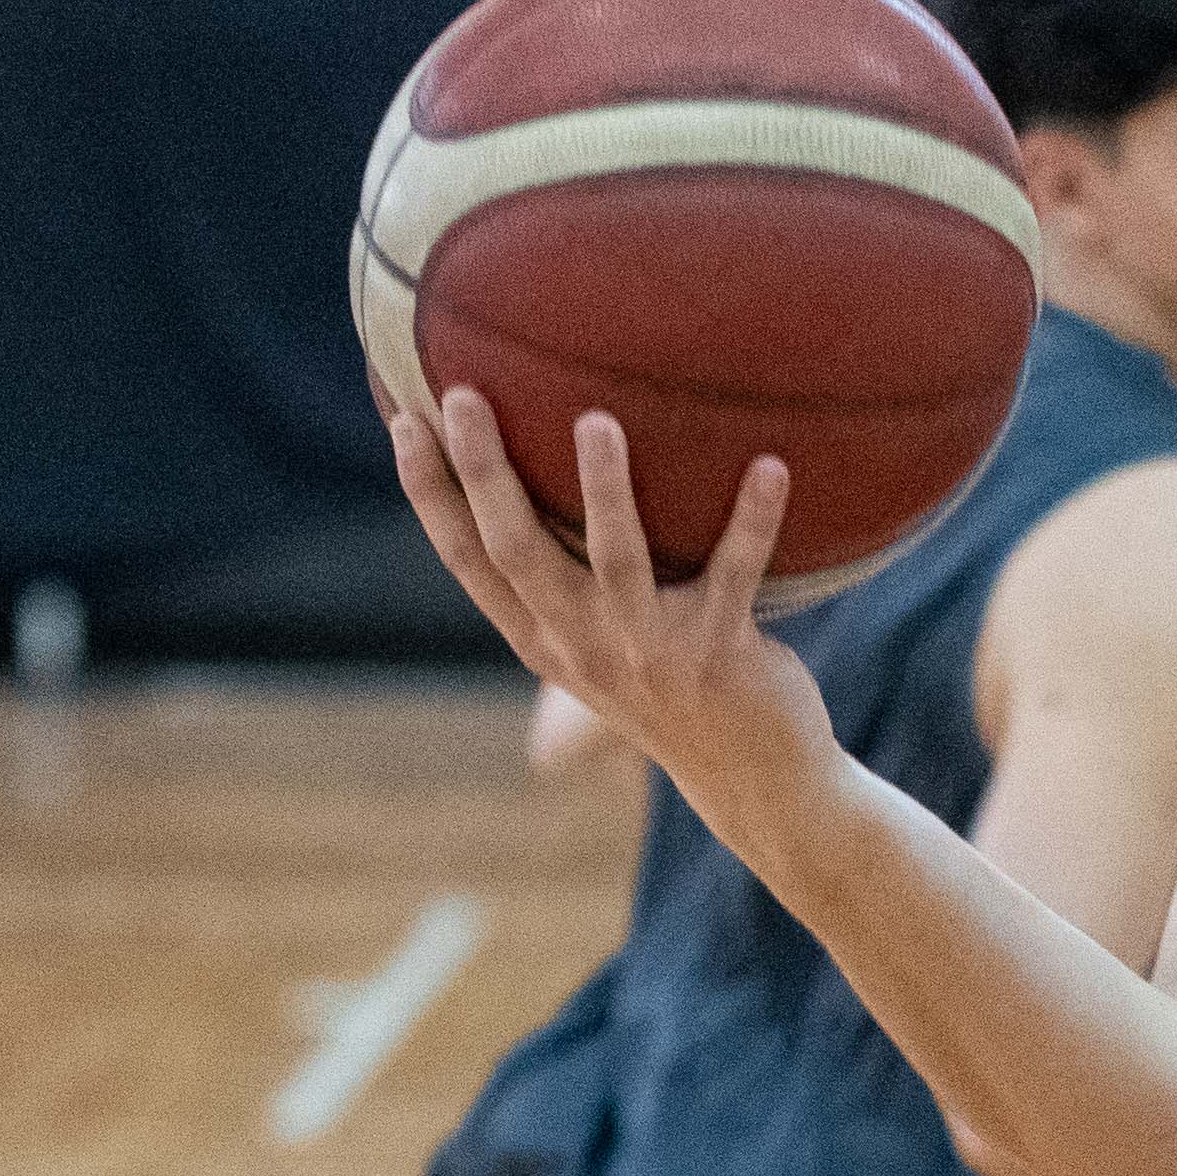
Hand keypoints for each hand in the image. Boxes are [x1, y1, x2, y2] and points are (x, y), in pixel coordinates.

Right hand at [386, 388, 835, 824]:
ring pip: (617, 557)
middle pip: (517, 548)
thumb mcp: (597, 645)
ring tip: (596, 419)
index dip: (431, 495)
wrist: (752, 779)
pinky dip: (754, 519)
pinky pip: (736, 571)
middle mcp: (584, 644)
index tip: (404, 422)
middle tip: (463, 396)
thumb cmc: (670, 684)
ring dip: (605, 488)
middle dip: (485, 471)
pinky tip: (772, 465)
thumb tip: (543, 475)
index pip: (468, 560)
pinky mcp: (720, 652)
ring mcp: (649, 650)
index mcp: (543, 638)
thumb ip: (564, 582)